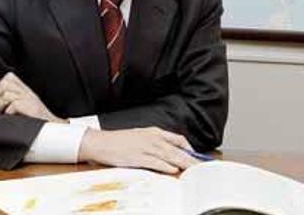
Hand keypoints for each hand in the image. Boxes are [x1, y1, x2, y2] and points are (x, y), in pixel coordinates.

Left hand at [0, 72, 64, 122]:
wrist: (49, 124)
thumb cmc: (36, 118)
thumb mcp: (26, 103)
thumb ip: (15, 97)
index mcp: (25, 89)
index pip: (9, 77)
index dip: (1, 85)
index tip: (0, 97)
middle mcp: (26, 91)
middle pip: (4, 83)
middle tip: (0, 105)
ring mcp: (27, 97)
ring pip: (5, 94)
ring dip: (1, 105)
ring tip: (4, 112)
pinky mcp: (26, 105)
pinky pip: (11, 105)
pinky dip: (8, 113)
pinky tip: (13, 117)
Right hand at [78, 127, 198, 173]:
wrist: (101, 142)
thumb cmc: (120, 141)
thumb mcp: (141, 136)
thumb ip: (156, 142)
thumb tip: (169, 152)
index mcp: (155, 132)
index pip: (178, 139)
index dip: (189, 148)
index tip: (197, 156)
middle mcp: (153, 139)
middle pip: (178, 150)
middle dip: (192, 159)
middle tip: (202, 166)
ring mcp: (146, 148)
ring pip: (170, 156)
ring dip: (184, 163)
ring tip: (194, 170)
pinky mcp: (138, 157)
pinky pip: (156, 162)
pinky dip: (166, 166)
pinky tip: (174, 170)